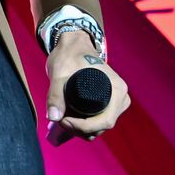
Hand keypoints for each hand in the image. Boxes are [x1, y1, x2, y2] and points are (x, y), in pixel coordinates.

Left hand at [44, 30, 129, 144]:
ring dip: (81, 128)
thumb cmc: (70, 56)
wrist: (73, 46)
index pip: (105, 120)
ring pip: (99, 126)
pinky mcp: (107, 104)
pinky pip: (97, 121)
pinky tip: (69, 117)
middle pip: (102, 126)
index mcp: (117, 90)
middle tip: (60, 119)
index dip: (84, 127)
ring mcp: (115, 102)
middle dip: (80, 129)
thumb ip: (55, 95)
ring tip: (63, 116)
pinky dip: (83, 124)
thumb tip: (53, 117)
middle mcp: (120, 98)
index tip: (64, 120)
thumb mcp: (60, 74)